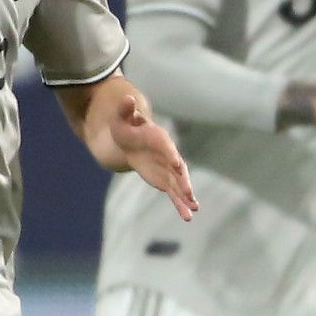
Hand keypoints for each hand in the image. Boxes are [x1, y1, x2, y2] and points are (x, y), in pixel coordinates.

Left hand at [109, 95, 198, 220]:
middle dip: (183, 182)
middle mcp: (167, 154)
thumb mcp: (121, 118)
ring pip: (179, 184)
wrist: (130, 139)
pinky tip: (188, 216)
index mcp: (158, 139)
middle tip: (189, 194)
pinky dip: (180, 204)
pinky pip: (174, 193)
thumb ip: (125, 110)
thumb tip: (127, 99)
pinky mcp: (165, 180)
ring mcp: (168, 169)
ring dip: (186, 196)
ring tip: (194, 210)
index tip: (176, 165)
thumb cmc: (125, 126)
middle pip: (178, 170)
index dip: (171, 156)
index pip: (166, 148)